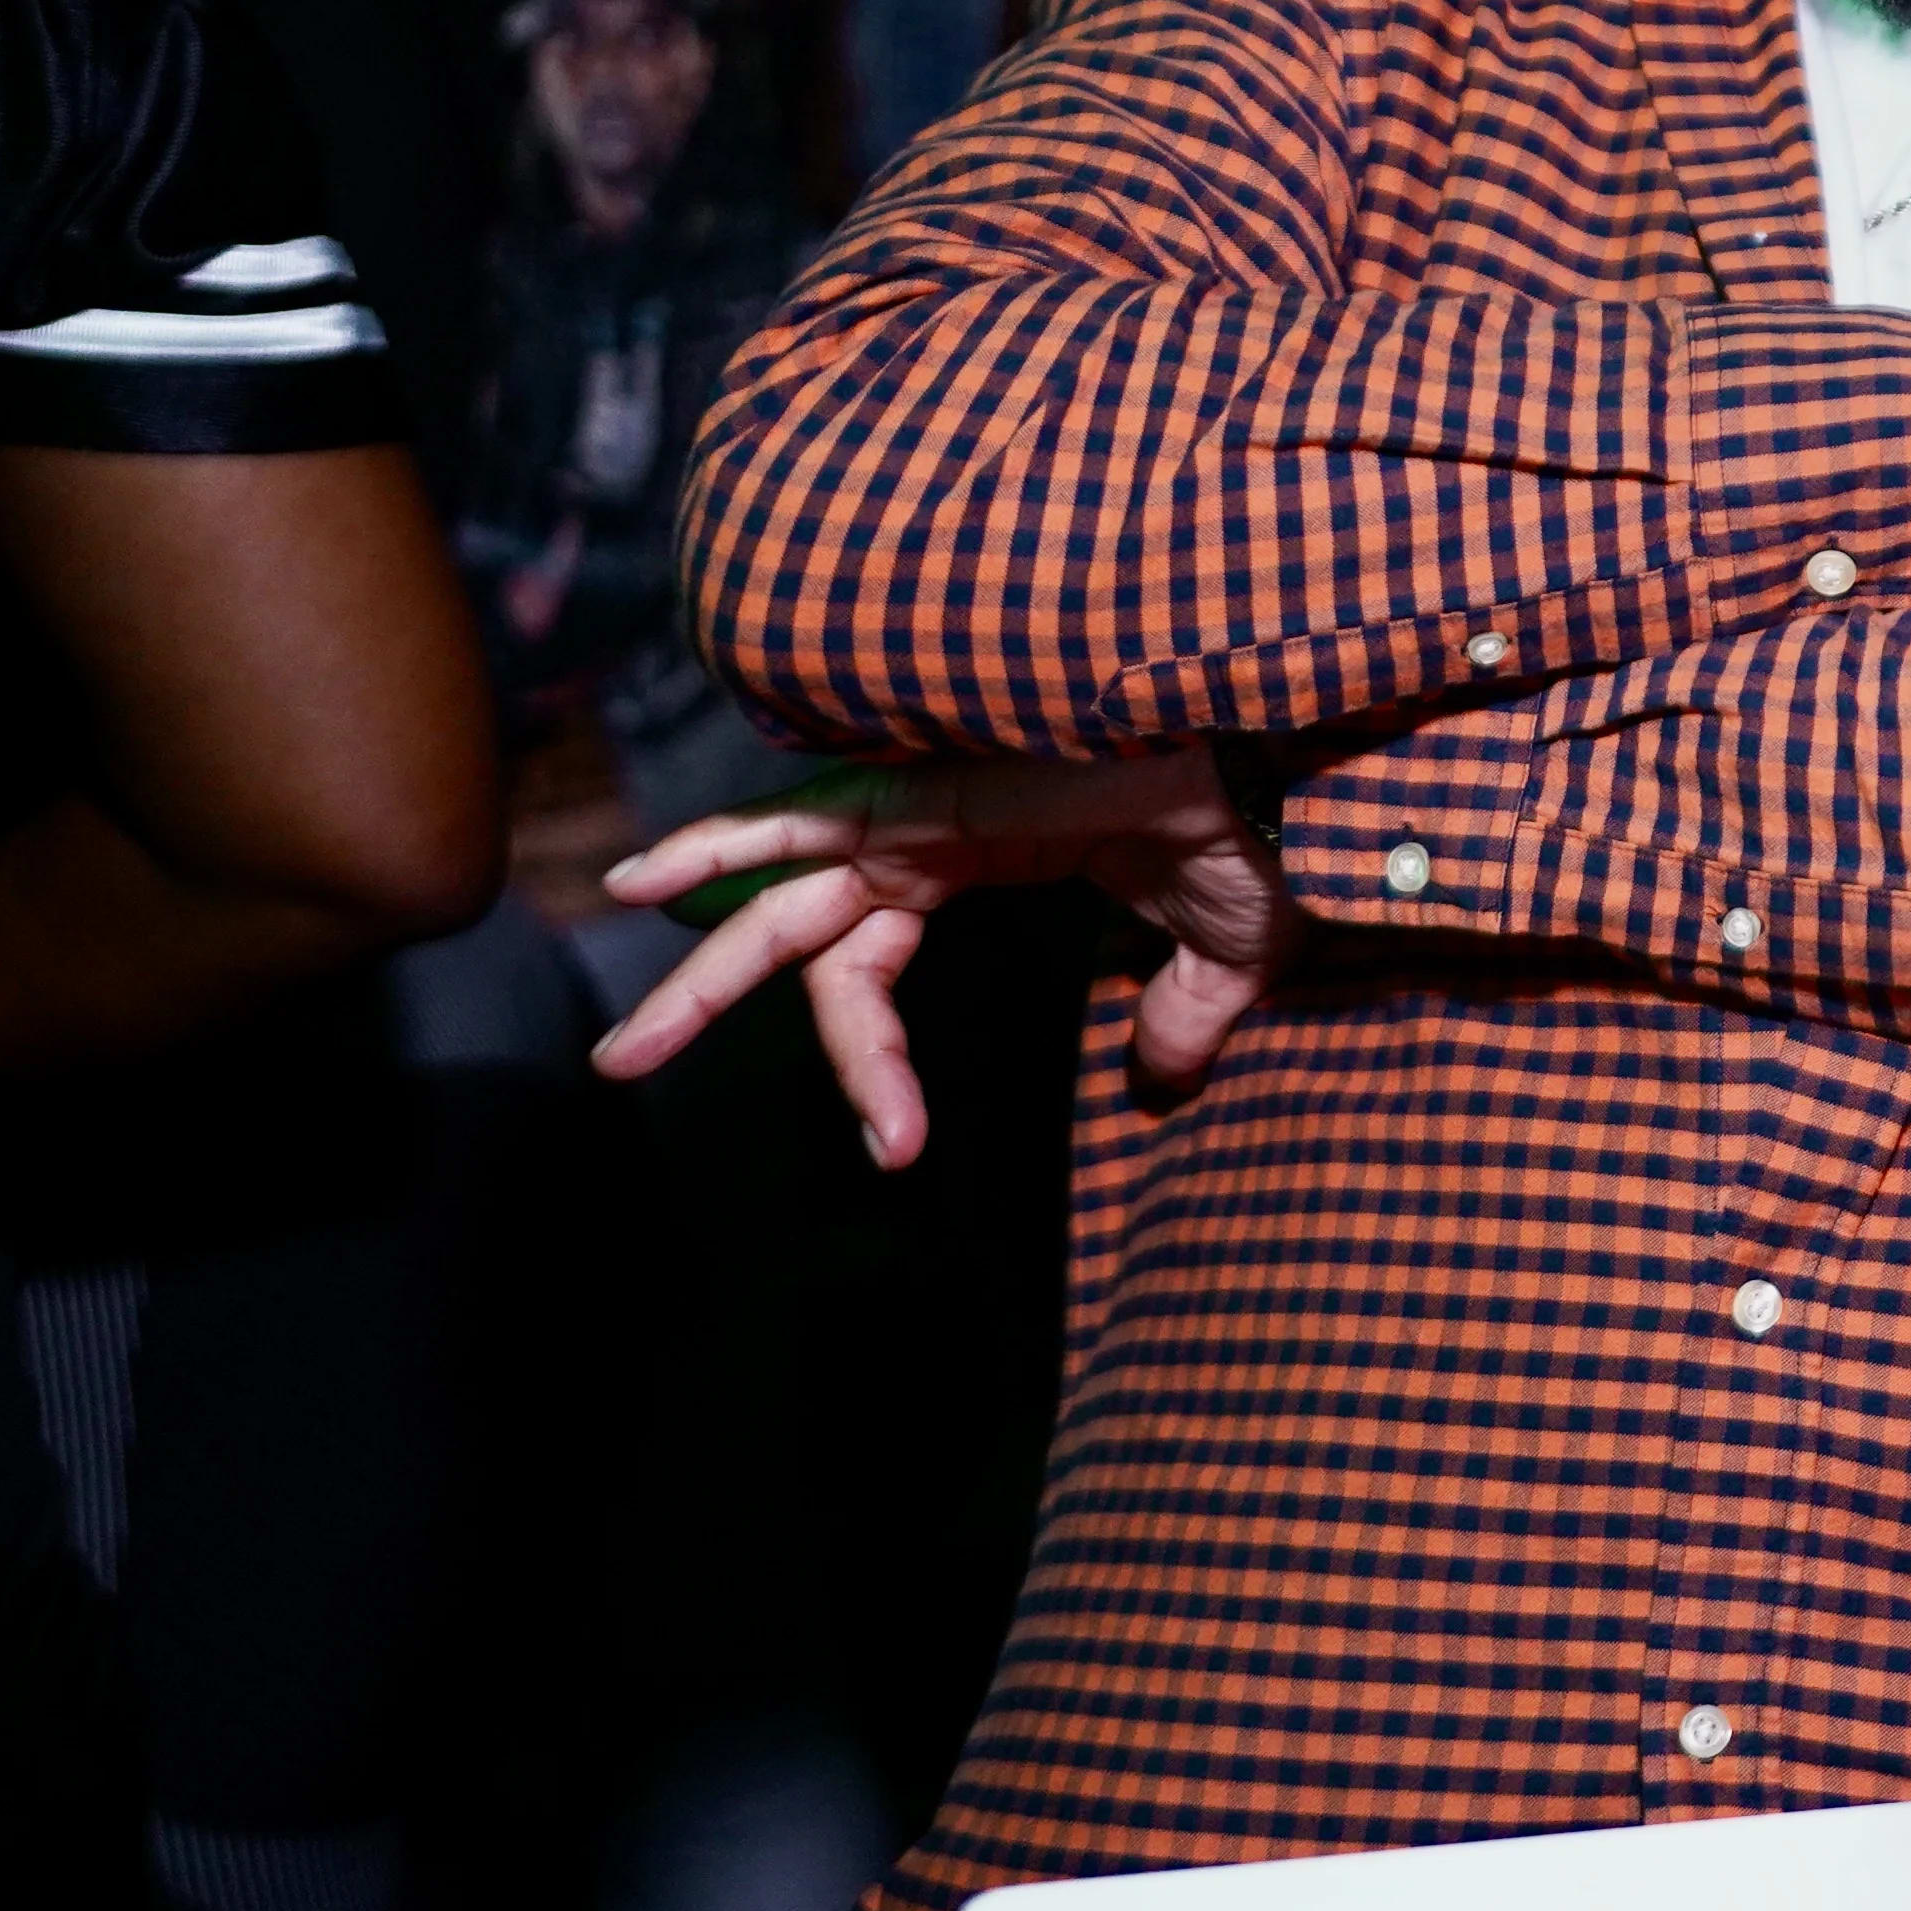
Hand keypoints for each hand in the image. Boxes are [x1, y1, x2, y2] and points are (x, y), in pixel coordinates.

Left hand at [591, 754, 1292, 1163]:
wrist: (1292, 759)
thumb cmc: (1267, 830)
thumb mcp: (1226, 951)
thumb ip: (1182, 1012)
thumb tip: (1161, 1077)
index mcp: (992, 849)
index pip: (875, 967)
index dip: (875, 1063)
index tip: (896, 1152)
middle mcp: (937, 824)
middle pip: (795, 929)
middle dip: (704, 997)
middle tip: (619, 1065)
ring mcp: (929, 803)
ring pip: (783, 893)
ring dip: (698, 964)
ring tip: (622, 1044)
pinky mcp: (938, 789)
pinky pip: (811, 825)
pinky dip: (722, 847)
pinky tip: (642, 883)